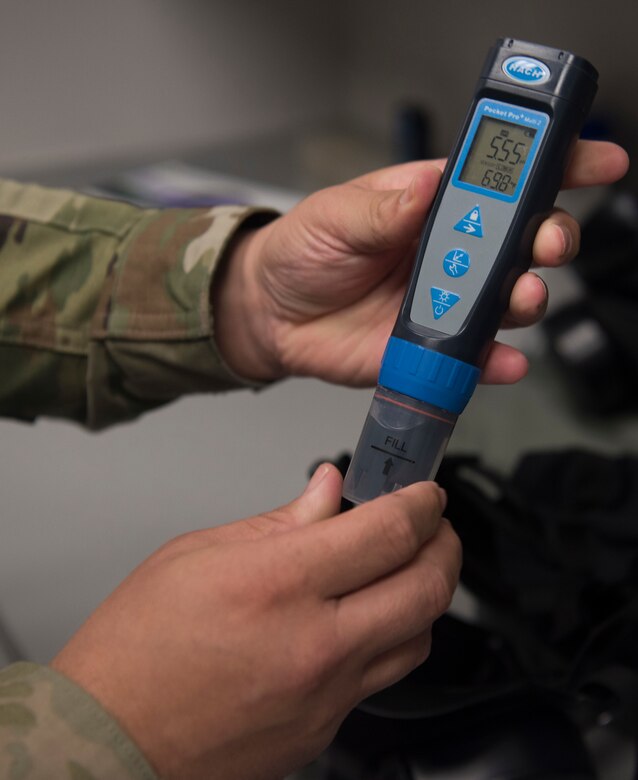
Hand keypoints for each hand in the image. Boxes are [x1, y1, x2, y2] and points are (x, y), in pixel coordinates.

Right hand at [51, 466, 459, 779]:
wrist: (108, 738)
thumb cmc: (136, 648)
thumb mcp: (197, 554)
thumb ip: (279, 520)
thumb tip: (326, 489)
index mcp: (277, 583)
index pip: (387, 531)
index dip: (421, 502)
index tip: (424, 492)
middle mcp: (312, 643)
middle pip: (426, 586)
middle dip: (445, 544)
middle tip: (433, 525)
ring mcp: (324, 695)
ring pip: (418, 636)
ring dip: (425, 593)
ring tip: (403, 568)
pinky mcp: (323, 730)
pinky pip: (380, 677)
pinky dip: (389, 638)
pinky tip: (364, 619)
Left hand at [213, 141, 627, 384]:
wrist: (272, 314)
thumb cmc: (303, 252)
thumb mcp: (334, 216)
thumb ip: (380, 209)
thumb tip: (426, 187)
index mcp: (431, 205)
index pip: (501, 180)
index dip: (553, 165)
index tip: (593, 159)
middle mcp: (450, 254)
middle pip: (520, 241)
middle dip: (548, 236)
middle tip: (548, 240)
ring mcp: (446, 302)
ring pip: (508, 299)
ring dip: (527, 297)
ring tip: (522, 295)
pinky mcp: (433, 347)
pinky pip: (476, 356)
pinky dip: (497, 361)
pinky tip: (504, 361)